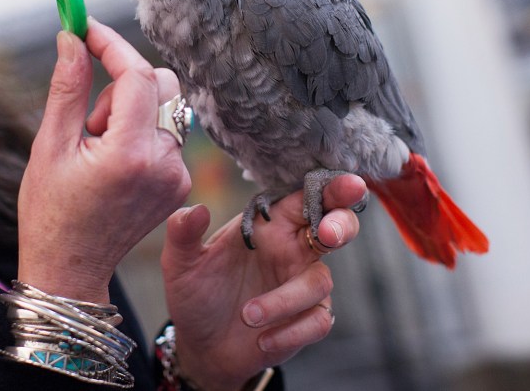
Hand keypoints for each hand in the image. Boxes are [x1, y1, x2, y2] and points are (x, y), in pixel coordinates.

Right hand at [17, 18, 191, 302]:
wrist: (70, 269)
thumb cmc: (51, 211)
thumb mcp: (50, 146)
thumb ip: (68, 87)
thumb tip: (72, 36)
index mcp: (129, 154)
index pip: (136, 75)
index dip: (110, 44)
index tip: (83, 26)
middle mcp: (164, 163)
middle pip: (161, 83)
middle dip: (123, 81)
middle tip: (89, 115)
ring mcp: (178, 176)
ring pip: (165, 106)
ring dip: (130, 110)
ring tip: (96, 146)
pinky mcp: (181, 184)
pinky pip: (168, 133)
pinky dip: (141, 132)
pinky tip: (113, 163)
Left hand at [161, 174, 366, 390]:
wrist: (200, 346)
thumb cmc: (196, 294)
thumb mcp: (180, 263)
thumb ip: (183, 232)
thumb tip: (196, 209)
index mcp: (269, 226)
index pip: (306, 198)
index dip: (331, 188)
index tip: (348, 184)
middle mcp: (292, 251)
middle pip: (337, 227)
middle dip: (341, 224)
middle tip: (327, 234)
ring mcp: (301, 285)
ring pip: (319, 282)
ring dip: (284, 300)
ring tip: (247, 315)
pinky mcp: (305, 321)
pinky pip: (318, 321)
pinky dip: (291, 331)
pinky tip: (262, 339)